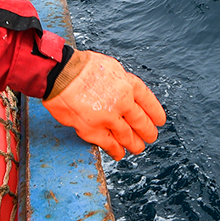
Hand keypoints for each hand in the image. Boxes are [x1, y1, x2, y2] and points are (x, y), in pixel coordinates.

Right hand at [42, 50, 166, 159]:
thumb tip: (126, 92)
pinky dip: (116, 151)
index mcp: (128, 84)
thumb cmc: (80, 67)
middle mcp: (123, 102)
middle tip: (151, 137)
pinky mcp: (93, 130)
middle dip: (148, 132)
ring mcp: (109, 118)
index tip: (159, 121)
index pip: (148, 102)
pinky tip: (119, 153)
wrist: (60, 74)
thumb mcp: (110, 67)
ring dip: (134, 144)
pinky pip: (109, 144)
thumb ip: (121, 82)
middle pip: (141, 122)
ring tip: (138, 148)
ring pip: (128, 136)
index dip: (155, 113)